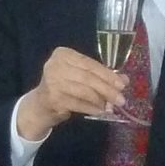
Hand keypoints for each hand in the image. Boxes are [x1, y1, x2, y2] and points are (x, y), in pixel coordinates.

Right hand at [14, 46, 129, 140]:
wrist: (40, 104)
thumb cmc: (63, 86)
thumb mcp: (81, 76)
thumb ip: (100, 76)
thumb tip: (124, 80)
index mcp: (63, 54)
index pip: (90, 63)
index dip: (108, 74)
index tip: (122, 84)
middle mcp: (55, 65)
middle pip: (88, 77)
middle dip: (107, 89)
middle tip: (121, 99)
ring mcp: (52, 82)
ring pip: (84, 91)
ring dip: (101, 100)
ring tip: (111, 107)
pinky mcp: (53, 98)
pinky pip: (79, 104)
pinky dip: (92, 108)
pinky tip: (100, 111)